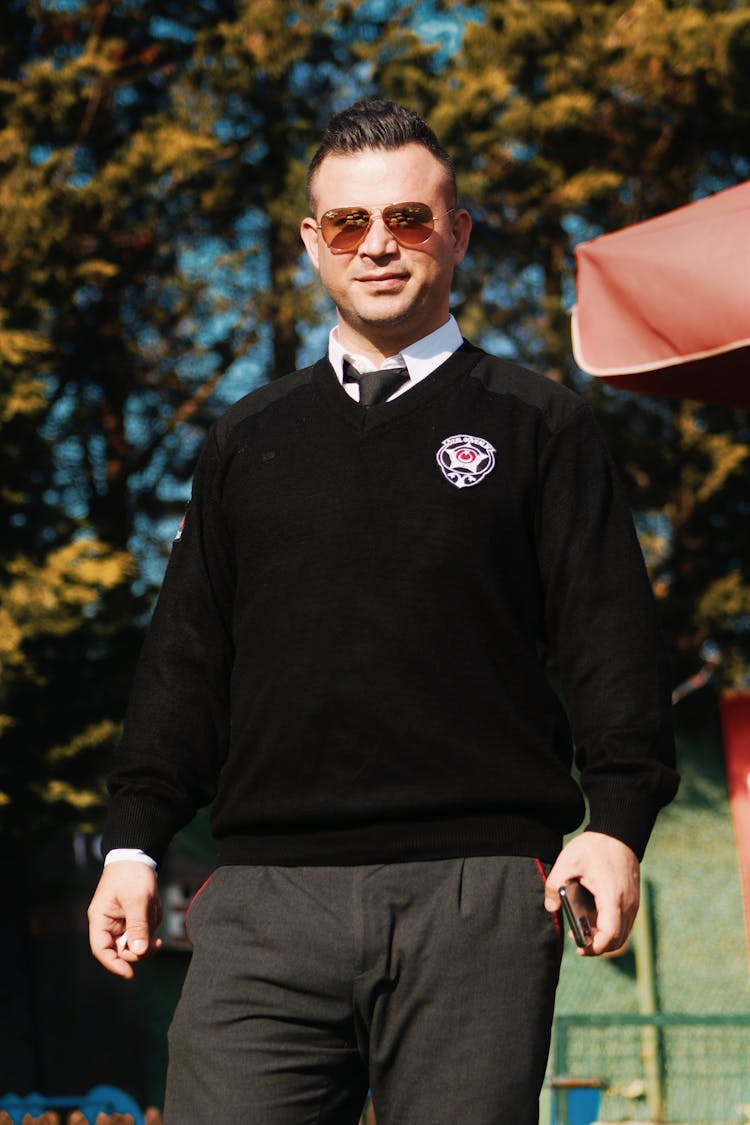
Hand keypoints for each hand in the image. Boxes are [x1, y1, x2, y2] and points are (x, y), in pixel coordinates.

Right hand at [88, 861, 162, 977]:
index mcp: (100, 919)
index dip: (114, 964)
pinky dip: (152, 920)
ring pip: (137, 940)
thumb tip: (139, 951)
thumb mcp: (136, 899)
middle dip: (140, 945)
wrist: (138, 855)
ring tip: (152, 906)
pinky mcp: (133, 917)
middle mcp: (108, 923)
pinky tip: (153, 904)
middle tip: (156, 942)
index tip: (129, 973)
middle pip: (122, 950)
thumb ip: (137, 925)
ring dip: (148, 928)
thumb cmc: (131, 874)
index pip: (102, 950)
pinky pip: (145, 929)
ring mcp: (122, 921)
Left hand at [544, 831, 639, 955]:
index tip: (580, 948)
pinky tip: (594, 919)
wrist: (619, 833)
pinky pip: (624, 923)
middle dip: (598, 946)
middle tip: (578, 940)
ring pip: (623, 933)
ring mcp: (633, 903)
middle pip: (618, 939)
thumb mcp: (567, 861)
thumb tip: (551, 908)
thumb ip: (555, 885)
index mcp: (611, 896)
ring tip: (583, 930)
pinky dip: (611, 928)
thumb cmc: (593, 847)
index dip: (596, 947)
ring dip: (605, 938)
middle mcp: (627, 904)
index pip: (610, 934)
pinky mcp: (633, 900)